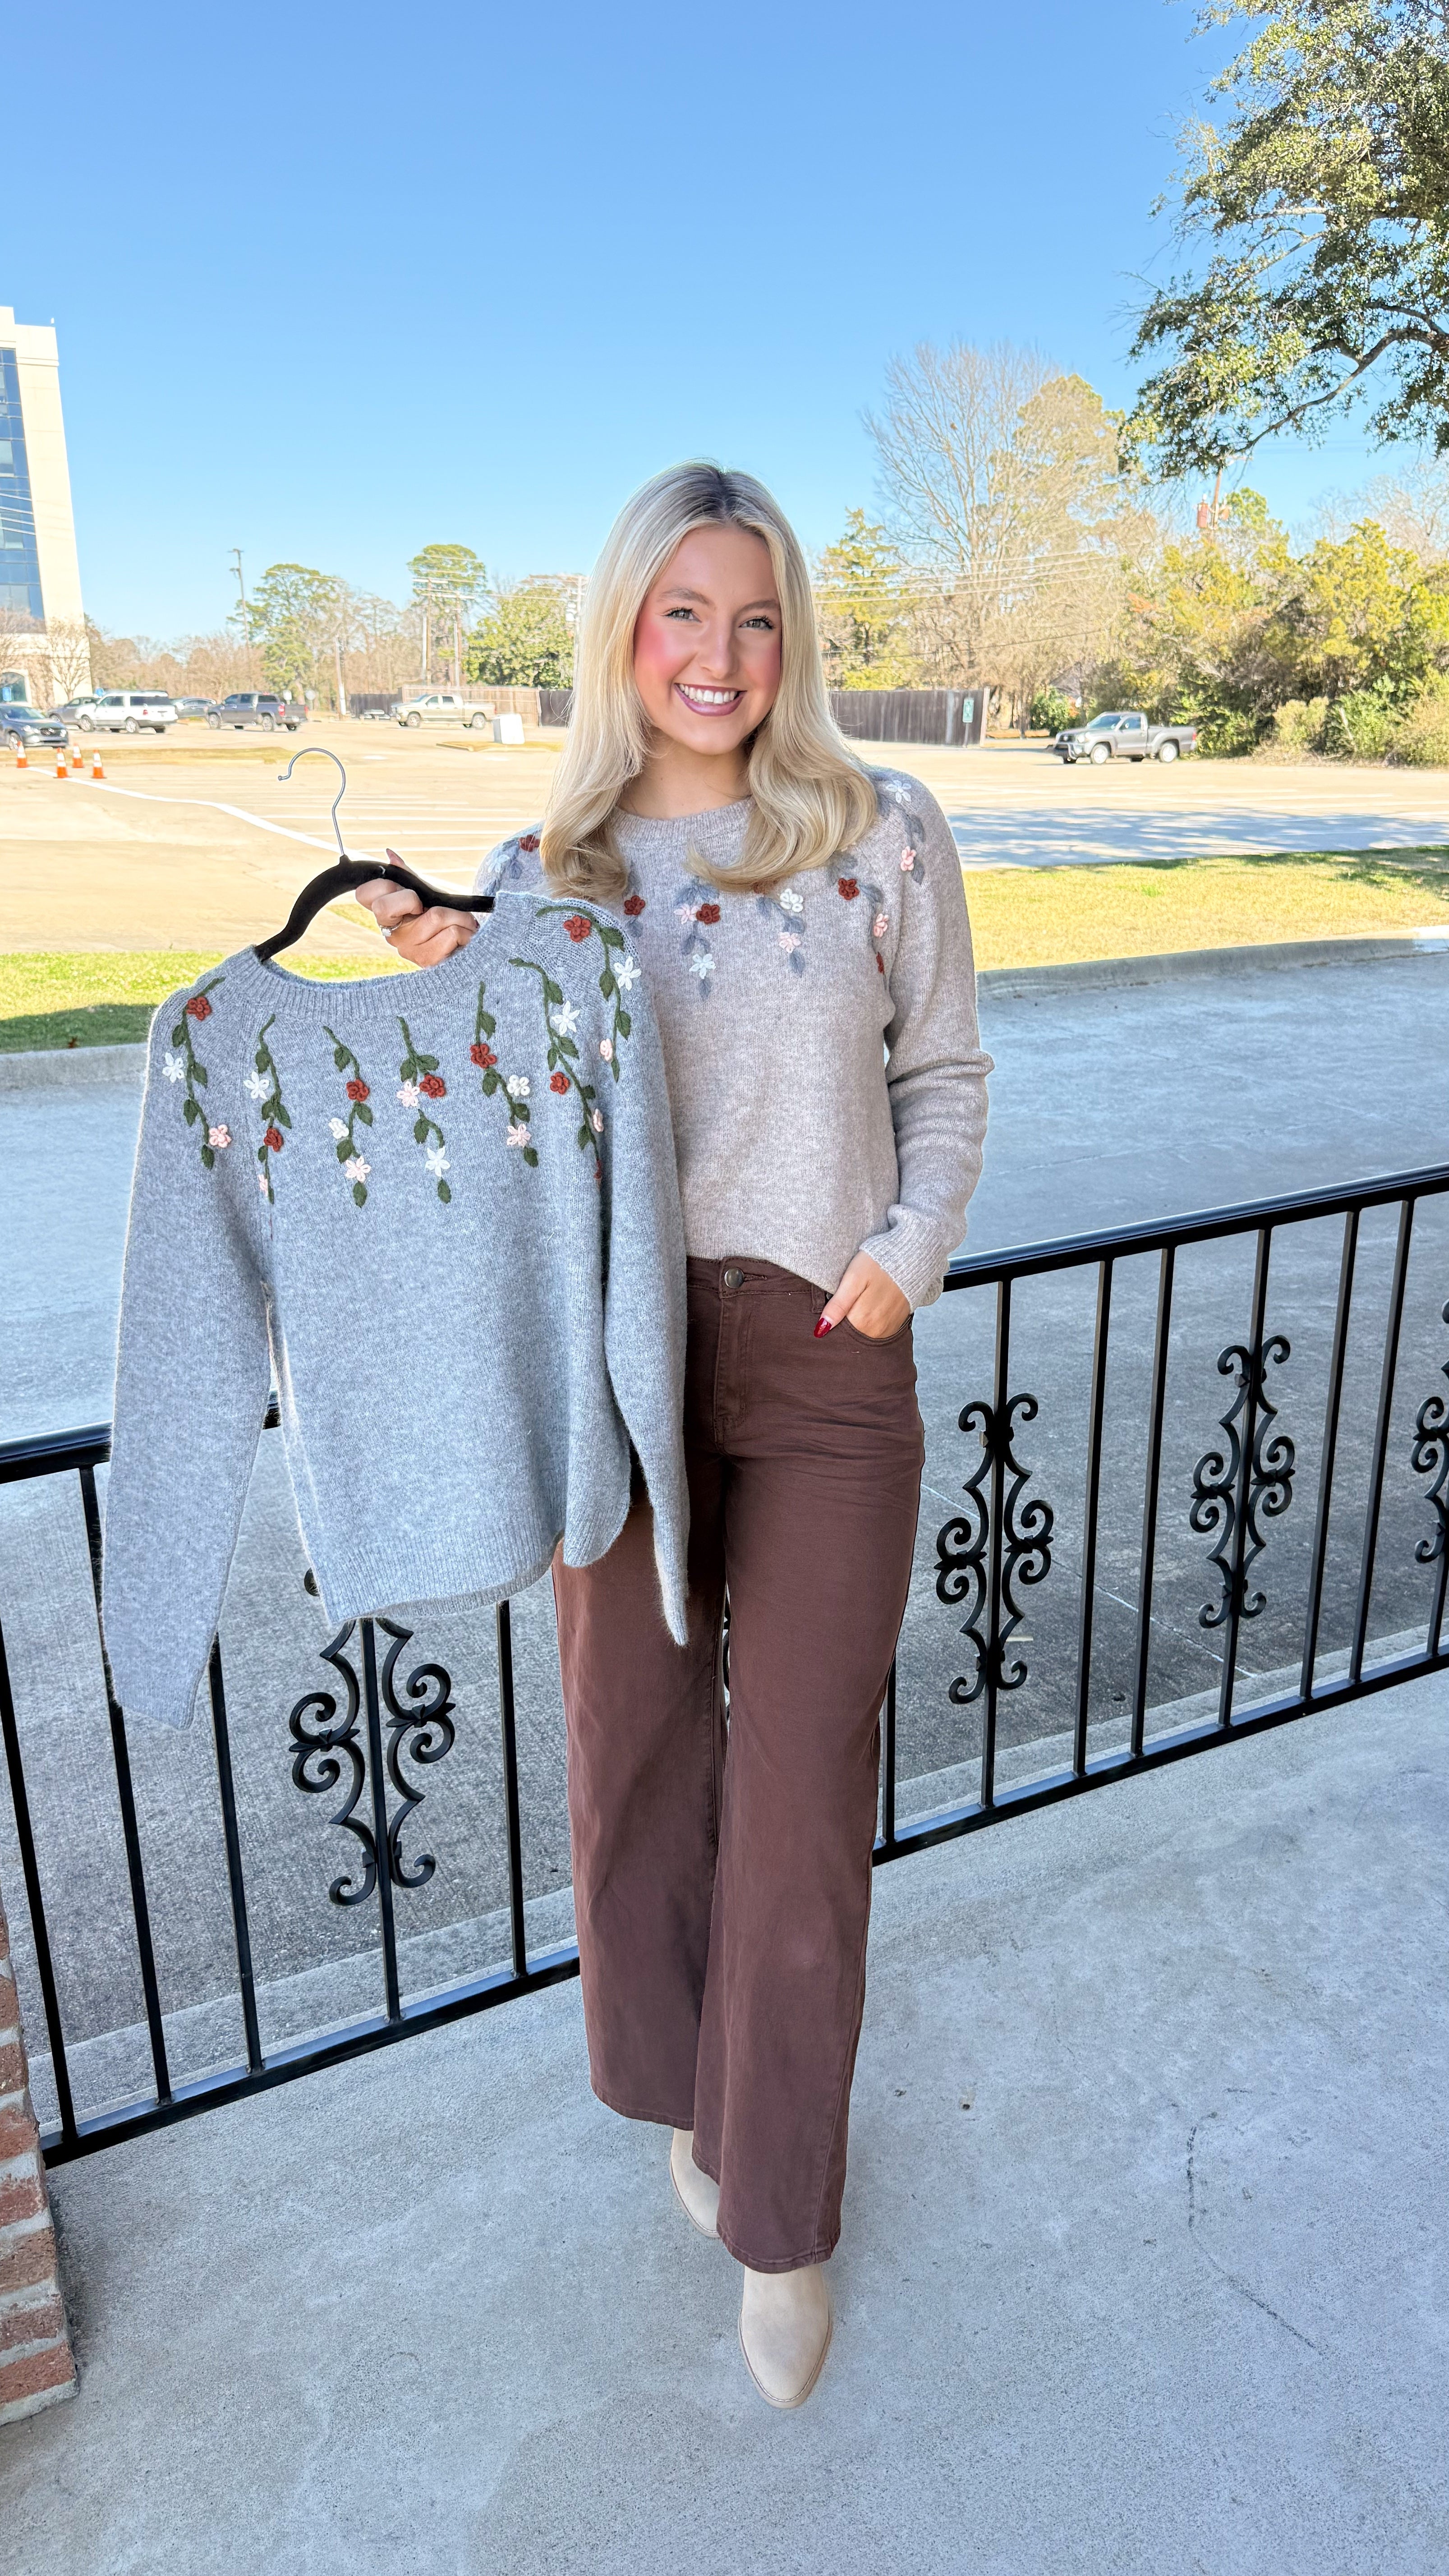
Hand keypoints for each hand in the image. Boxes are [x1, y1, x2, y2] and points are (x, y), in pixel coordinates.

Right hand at [353, 878, 479, 966]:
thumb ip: (407, 876)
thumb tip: (389, 854)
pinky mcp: (428, 962)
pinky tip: (465, 937)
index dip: (384, 886)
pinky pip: (452, 933)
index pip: (363, 894)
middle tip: (433, 907)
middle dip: (415, 898)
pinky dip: (466, 930)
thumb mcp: (426, 894)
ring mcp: (408, 950)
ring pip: (435, 916)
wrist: (467, 947)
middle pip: (385, 906)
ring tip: (462, 922)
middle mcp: (392, 934)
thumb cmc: (444, 919)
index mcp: (386, 915)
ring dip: (459, 915)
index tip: (409, 893)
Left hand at [816, 1253, 910, 1340]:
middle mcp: (876, 1331)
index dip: (830, 1322)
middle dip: (842, 1323)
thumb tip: (821, 1329)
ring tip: (859, 1300)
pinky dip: (869, 1321)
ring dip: (856, 1322)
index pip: (836, 1332)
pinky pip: (875, 1330)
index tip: (831, 1307)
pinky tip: (870, 1305)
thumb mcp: (853, 1279)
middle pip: (849, 1334)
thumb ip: (838, 1306)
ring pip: (861, 1333)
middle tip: (845, 1299)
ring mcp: (887, 1329)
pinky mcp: (894, 1324)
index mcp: (862, 1321)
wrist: (911, 1257)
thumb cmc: (879, 1263)